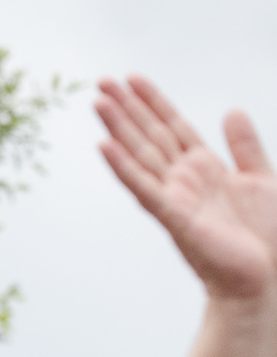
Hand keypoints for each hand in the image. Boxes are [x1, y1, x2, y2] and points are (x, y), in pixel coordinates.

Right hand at [98, 77, 276, 304]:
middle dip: (126, 108)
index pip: (173, 126)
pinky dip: (123, 168)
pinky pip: (144, 189)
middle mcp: (183, 179)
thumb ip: (244, 146)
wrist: (262, 278)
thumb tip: (230, 111)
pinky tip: (104, 147)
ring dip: (117, 129)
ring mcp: (175, 198)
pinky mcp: (174, 218)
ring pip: (140, 155)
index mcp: (204, 168)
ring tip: (97, 103)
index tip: (131, 79)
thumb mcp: (262, 178)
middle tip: (100, 81)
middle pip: (149, 135)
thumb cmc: (263, 236)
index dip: (153, 102)